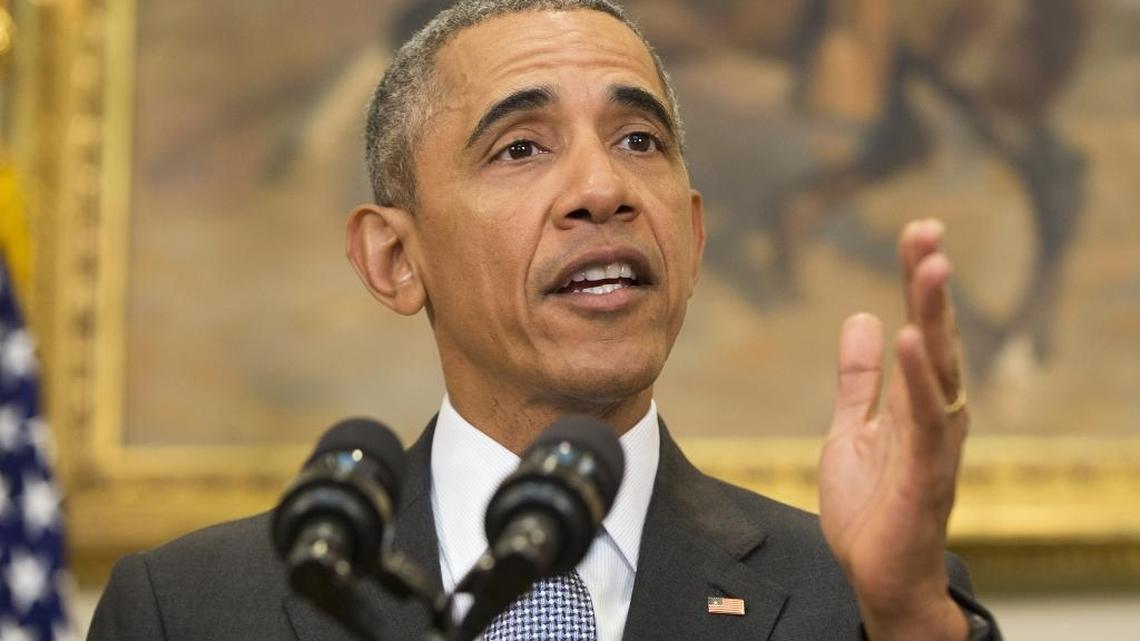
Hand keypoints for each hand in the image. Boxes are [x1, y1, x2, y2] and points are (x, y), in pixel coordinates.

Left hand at [818, 219, 969, 640]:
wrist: (877, 573)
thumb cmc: (873, 505)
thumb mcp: (852, 429)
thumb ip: (858, 379)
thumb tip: (861, 319)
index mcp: (915, 400)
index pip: (920, 327)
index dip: (917, 281)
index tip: (918, 231)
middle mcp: (933, 413)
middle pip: (936, 337)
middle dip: (930, 284)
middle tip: (928, 231)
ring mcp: (933, 442)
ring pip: (940, 369)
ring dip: (935, 316)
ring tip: (930, 266)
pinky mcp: (925, 473)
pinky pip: (926, 420)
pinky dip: (920, 378)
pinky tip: (913, 340)